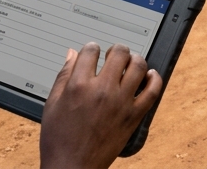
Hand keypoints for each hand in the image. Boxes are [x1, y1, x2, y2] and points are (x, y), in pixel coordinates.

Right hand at [40, 43, 162, 168]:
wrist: (72, 167)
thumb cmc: (59, 140)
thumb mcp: (52, 105)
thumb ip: (63, 76)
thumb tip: (72, 54)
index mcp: (78, 86)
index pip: (91, 51)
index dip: (91, 48)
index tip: (93, 52)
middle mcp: (102, 90)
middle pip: (119, 53)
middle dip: (116, 50)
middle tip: (114, 56)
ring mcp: (121, 102)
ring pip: (139, 66)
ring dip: (135, 59)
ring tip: (130, 64)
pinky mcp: (134, 116)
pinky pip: (153, 91)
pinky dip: (154, 79)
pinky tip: (149, 76)